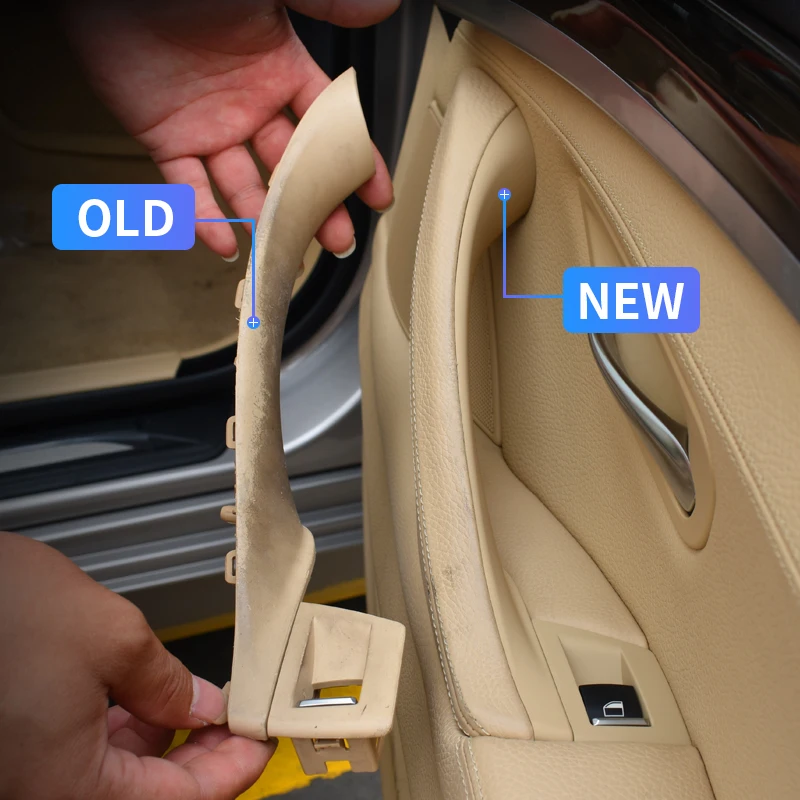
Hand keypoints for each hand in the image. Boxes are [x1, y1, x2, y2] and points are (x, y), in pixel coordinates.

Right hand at [0, 532, 272, 799]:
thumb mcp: (110, 637)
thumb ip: (167, 682)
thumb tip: (201, 707)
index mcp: (63, 791)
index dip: (233, 769)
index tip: (262, 740)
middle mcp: (37, 795)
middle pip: (149, 796)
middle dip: (203, 757)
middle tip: (240, 721)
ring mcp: (23, 777)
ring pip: (116, 780)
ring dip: (167, 746)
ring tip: (206, 706)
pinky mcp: (16, 752)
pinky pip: (83, 760)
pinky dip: (125, 734)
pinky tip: (149, 702)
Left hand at [66, 0, 399, 257]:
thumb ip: (324, 4)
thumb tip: (382, 8)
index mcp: (278, 67)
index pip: (329, 126)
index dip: (355, 162)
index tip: (376, 195)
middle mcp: (248, 103)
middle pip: (293, 168)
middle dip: (317, 207)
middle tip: (336, 238)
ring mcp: (209, 126)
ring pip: (245, 186)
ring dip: (265, 220)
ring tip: (283, 251)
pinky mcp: (165, 138)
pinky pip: (188, 188)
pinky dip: (203, 218)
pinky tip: (225, 244)